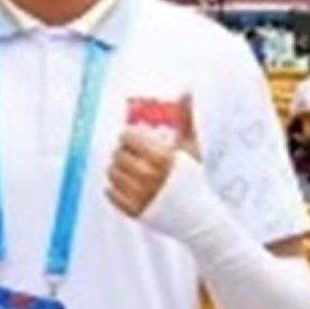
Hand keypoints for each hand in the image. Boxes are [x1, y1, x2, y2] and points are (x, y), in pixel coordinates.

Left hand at [106, 95, 198, 218]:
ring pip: (112, 174)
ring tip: (123, 167)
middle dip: (120, 152)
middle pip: (118, 156)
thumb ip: (187, 119)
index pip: (129, 139)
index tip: (129, 138)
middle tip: (125, 153)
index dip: (126, 138)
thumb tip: (187, 91)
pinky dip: (113, 188)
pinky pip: (111, 194)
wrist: (198, 216)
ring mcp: (141, 196)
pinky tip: (122, 184)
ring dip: (115, 168)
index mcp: (163, 158)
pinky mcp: (135, 211)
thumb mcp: (192, 148)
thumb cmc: (194, 180)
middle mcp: (150, 177)